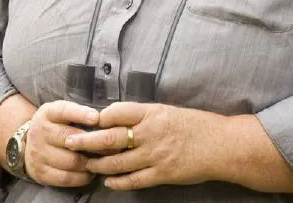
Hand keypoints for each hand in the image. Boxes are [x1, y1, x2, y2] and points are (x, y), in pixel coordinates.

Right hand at [24, 100, 100, 187]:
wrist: (28, 145)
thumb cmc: (55, 126)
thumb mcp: (62, 113)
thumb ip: (80, 114)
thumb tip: (106, 121)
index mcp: (47, 113)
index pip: (63, 111)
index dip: (80, 114)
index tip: (96, 118)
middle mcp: (39, 132)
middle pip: (69, 138)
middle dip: (93, 144)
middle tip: (112, 147)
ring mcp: (38, 153)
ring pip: (71, 161)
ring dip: (90, 163)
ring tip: (102, 161)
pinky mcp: (40, 172)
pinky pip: (66, 178)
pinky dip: (82, 177)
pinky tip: (90, 173)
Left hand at [65, 102, 219, 189]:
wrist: (222, 145)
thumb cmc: (197, 125)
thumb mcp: (168, 111)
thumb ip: (144, 115)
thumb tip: (117, 118)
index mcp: (153, 113)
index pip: (117, 112)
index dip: (98, 117)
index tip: (85, 120)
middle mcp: (151, 133)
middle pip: (110, 138)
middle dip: (86, 141)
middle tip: (70, 142)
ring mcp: (156, 155)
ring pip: (118, 162)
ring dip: (99, 164)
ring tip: (86, 164)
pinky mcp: (162, 174)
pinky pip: (134, 180)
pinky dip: (118, 181)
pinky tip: (108, 181)